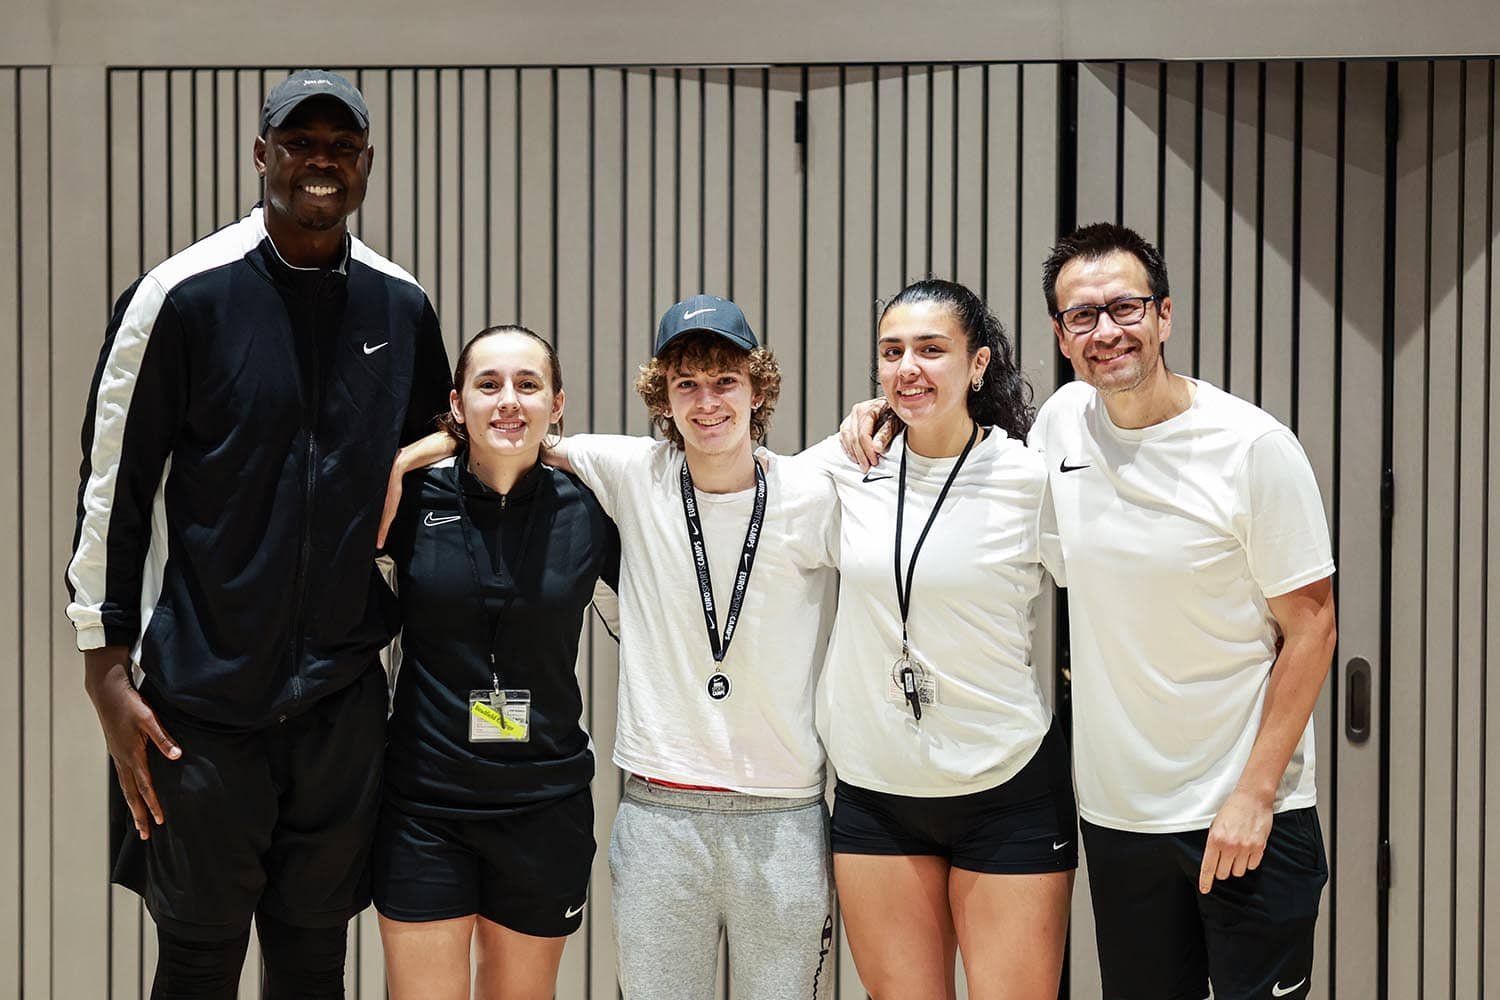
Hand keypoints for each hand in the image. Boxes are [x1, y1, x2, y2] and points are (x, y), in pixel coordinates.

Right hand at [84, 648, 180, 839]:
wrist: (107, 691)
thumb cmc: (130, 703)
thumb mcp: (149, 718)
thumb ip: (163, 738)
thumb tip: (178, 756)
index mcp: (133, 755)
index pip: (146, 786)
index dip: (154, 804)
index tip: (161, 821)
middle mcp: (123, 760)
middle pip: (132, 794)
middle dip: (140, 815)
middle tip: (146, 835)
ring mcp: (118, 756)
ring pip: (126, 788)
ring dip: (133, 806)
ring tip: (138, 823)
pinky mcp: (117, 751)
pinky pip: (124, 778)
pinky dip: (129, 791)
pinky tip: (133, 794)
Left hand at [378, 431, 458, 547]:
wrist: (447, 439)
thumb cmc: (440, 453)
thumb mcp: (429, 473)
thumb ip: (419, 483)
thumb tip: (419, 500)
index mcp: (395, 474)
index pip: (388, 501)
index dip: (385, 520)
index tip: (382, 537)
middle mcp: (390, 471)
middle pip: (383, 503)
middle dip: (380, 525)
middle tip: (378, 543)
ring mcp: (392, 467)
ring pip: (385, 500)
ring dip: (383, 520)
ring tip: (380, 537)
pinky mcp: (398, 465)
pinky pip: (393, 491)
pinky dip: (390, 507)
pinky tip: (388, 519)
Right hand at [838, 397, 896, 470]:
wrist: (896, 405)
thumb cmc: (896, 412)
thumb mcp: (895, 422)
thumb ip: (886, 434)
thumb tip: (877, 448)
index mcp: (868, 409)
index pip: (863, 434)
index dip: (867, 450)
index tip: (874, 461)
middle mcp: (857, 411)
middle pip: (853, 437)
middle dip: (860, 455)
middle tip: (867, 466)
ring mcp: (852, 416)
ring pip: (845, 437)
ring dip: (853, 453)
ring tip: (861, 463)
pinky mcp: (849, 422)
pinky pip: (843, 436)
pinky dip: (848, 448)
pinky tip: (854, 455)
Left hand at [1198, 787, 1273, 892]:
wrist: (1252, 798)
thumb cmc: (1231, 810)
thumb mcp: (1215, 825)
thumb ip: (1213, 844)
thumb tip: (1213, 862)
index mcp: (1215, 840)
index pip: (1208, 867)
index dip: (1206, 881)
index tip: (1205, 889)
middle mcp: (1230, 846)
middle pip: (1224, 873)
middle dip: (1222, 870)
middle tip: (1224, 861)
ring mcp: (1245, 848)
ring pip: (1238, 871)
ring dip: (1236, 866)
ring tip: (1237, 852)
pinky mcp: (1259, 847)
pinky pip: (1252, 865)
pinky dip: (1248, 862)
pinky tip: (1247, 850)